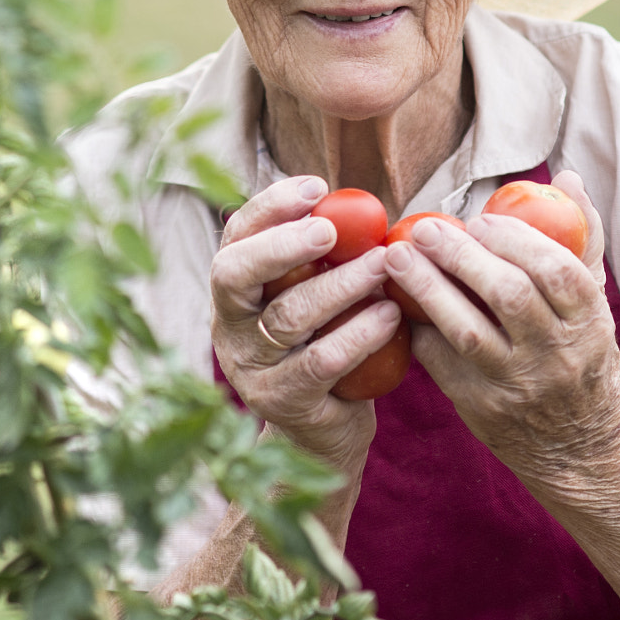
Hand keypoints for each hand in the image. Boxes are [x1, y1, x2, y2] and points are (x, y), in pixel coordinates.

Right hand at [209, 174, 401, 476]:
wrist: (324, 433)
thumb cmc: (324, 345)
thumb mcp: (314, 300)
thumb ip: (321, 260)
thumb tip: (361, 207)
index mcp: (233, 291)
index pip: (235, 236)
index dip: (270, 206)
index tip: (317, 186)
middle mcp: (228, 326)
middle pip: (236, 274)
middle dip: (283, 245)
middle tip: (332, 228)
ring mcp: (251, 368)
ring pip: (288, 316)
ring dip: (340, 285)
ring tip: (384, 265)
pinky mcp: (284, 401)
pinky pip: (322, 361)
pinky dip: (359, 334)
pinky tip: (390, 314)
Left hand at [383, 171, 619, 480]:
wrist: (581, 449)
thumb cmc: (583, 355)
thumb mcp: (596, 304)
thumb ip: (581, 240)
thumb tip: (567, 178)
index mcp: (590, 322)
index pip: (556, 270)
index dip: (514, 238)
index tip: (479, 218)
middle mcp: (557, 355)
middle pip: (507, 294)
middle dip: (460, 254)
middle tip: (425, 228)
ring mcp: (517, 385)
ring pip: (467, 330)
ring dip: (426, 287)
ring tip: (396, 256)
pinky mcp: (481, 408)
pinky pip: (442, 362)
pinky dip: (421, 329)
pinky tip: (401, 305)